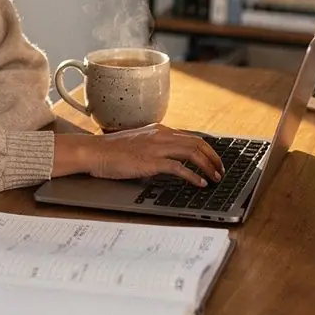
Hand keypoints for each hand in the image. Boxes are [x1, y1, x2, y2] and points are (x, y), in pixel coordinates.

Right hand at [90, 126, 223, 186]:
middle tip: (220, 170)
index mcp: (159, 131)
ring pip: (192, 152)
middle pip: (197, 142)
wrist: (93, 151)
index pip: (190, 137)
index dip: (206, 149)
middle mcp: (161, 135)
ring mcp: (156, 147)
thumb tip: (168, 160)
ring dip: (208, 166)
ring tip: (215, 178)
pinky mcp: (150, 161)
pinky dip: (192, 175)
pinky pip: (178, 167)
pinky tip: (199, 183)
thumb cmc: (111, 151)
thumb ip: (154, 147)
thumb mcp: (138, 144)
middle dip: (213, 157)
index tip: (213, 160)